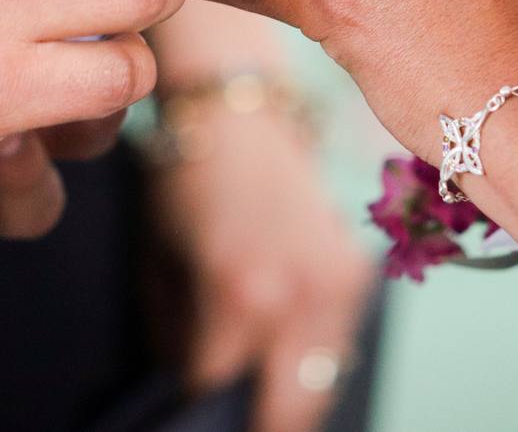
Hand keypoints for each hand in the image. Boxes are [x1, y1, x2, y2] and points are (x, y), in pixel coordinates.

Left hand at [151, 105, 371, 431]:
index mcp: (239, 293)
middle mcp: (299, 297)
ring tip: (256, 389)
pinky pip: (339, 344)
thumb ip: (172, 333)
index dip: (195, 405)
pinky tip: (280, 344)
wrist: (241, 115)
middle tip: (234, 417)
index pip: (217, 390)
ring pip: (321, 386)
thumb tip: (187, 383)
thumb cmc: (185, 181)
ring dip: (289, 397)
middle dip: (256, 421)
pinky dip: (310, 357)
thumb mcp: (158, 259)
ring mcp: (339, 286)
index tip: (186, 403)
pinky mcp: (359, 273)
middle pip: (288, 412)